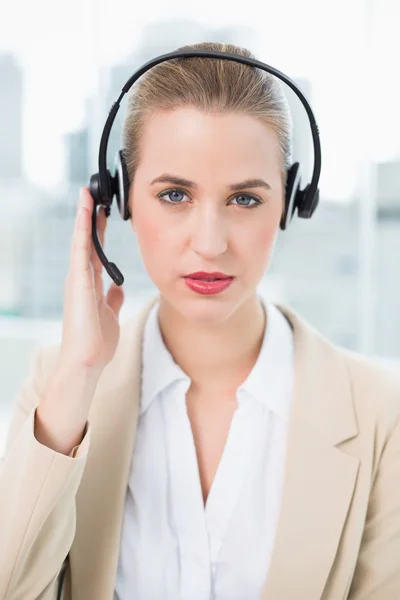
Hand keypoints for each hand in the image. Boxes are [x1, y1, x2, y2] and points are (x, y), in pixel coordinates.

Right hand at [58, 186, 124, 372]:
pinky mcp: (77, 282)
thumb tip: (117, 287)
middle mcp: (81, 278)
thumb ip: (112, 298)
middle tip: (95, 192)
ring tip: (87, 193)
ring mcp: (77, 279)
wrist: (87, 361)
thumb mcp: (110, 314)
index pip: (95, 251)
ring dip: (84, 216)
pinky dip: (81, 230)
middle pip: (87, 241)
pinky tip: (85, 212)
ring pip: (81, 240)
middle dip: (90, 217)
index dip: (99, 231)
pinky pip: (80, 249)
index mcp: (90, 284)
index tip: (103, 212)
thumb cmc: (96, 342)